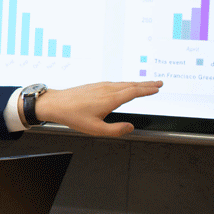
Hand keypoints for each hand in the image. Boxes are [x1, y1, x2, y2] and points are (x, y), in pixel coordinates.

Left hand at [34, 80, 162, 135]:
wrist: (55, 104)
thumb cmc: (73, 116)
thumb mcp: (95, 129)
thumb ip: (115, 130)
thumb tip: (130, 127)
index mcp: (109, 99)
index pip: (133, 92)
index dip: (147, 90)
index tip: (157, 88)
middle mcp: (106, 90)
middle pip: (131, 85)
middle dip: (146, 84)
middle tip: (159, 83)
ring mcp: (100, 86)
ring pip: (122, 83)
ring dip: (136, 83)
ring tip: (146, 84)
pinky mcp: (94, 86)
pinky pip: (114, 83)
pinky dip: (125, 83)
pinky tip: (125, 86)